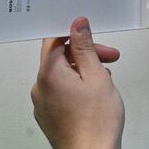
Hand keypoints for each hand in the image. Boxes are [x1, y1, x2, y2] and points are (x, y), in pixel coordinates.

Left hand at [31, 17, 123, 148]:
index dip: (74, 33)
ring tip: (104, 80)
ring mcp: (42, 103)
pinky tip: (94, 94)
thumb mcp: (96, 75)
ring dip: (82, 70)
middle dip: (85, 54)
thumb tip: (78, 26)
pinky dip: (76, 86)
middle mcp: (40, 87)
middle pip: (59, 57)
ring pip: (61, 74)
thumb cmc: (95, 123)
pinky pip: (60, 90)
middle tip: (108, 57)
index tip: (89, 33)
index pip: (54, 39)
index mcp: (49, 74)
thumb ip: (85, 48)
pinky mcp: (48, 114)